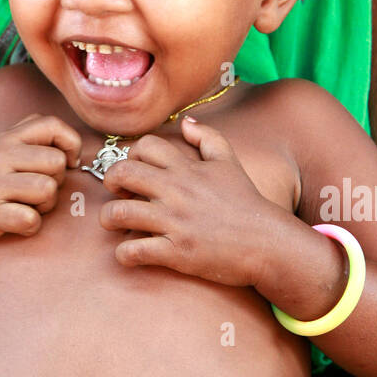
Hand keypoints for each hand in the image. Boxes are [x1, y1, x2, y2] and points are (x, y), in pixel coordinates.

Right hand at [0, 114, 81, 254]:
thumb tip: (71, 146)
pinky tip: (16, 223)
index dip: (70, 143)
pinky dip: (30, 226)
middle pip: (56, 162)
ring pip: (48, 189)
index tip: (67, 163)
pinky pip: (31, 219)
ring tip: (27, 207)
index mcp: (5, 138)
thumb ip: (28, 140)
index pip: (51, 124)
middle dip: (57, 181)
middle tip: (38, 192)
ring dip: (45, 206)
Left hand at [98, 116, 275, 287]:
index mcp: (187, 169)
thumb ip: (207, 137)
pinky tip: (131, 253)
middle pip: (122, 173)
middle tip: (117, 194)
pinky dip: (123, 254)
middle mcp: (177, 192)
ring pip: (118, 213)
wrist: (267, 243)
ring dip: (109, 218)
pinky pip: (133, 250)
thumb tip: (184, 122)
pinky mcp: (176, 252)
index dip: (130, 155)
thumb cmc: (246, 202)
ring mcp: (174, 222)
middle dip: (110, 182)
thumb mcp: (229, 162)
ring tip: (116, 223)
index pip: (144, 146)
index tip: (134, 171)